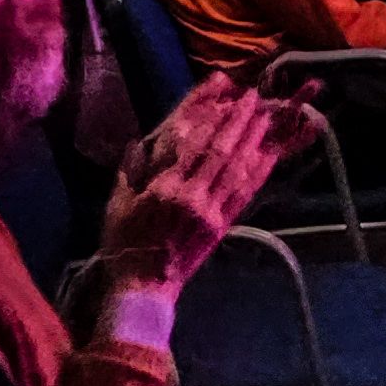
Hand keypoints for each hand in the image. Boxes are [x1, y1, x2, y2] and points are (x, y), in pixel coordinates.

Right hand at [100, 75, 319, 290]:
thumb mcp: (116, 207)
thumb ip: (129, 172)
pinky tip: (269, 154)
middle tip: (253, 98)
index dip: (213, 119)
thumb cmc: (124, 246)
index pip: (194, 146)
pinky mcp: (223, 226)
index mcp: (164, 189)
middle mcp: (192, 197)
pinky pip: (244, 194)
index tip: (225, 99)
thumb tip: (137, 142)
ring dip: (253, 141)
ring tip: (265, 117)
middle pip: (221, 152)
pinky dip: (258, 173)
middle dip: (239, 122)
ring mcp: (211, 212)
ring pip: (238, 170)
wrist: (144, 286)